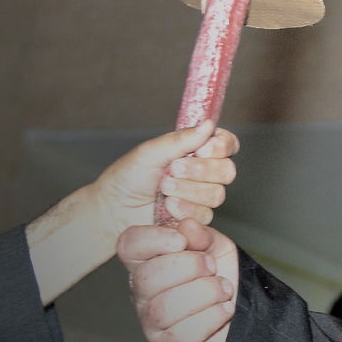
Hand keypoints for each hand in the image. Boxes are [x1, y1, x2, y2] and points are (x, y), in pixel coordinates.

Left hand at [26, 122, 238, 304]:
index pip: (227, 144)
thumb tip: (208, 124)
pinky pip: (204, 214)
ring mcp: (202, 196)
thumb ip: (181, 139)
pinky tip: (167, 206)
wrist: (113, 209)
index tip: (203, 149)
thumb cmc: (129, 176)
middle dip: (201, 170)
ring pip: (216, 194)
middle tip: (173, 169)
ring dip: (188, 190)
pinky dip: (184, 209)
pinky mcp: (196, 218)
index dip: (221, 147)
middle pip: (227, 170)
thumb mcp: (152, 152)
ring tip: (163, 188)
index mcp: (198, 150)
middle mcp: (205, 172)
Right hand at [119, 218, 238, 341]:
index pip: (129, 246)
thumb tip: (186, 224)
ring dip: (205, 292)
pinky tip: (224, 310)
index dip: (152, 239)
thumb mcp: (216, 248)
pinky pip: (184, 334)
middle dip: (188, 266)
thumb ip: (201, 235)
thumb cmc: (221, 278)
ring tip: (223, 289)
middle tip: (212, 266)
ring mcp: (154, 326)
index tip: (181, 240)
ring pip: (165, 308)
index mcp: (149, 264)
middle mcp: (144, 296)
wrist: (245, 313)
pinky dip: (212, 316)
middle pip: (146, 278)